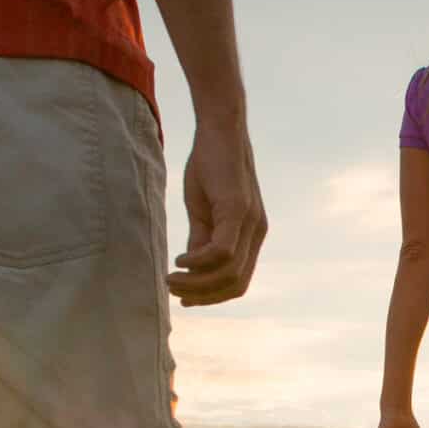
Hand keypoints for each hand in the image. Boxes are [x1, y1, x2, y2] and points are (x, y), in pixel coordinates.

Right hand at [167, 119, 266, 306]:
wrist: (220, 128)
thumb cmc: (211, 166)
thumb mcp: (204, 210)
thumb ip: (201, 240)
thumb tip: (191, 268)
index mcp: (251, 235)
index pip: (238, 281)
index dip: (213, 297)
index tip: (187, 299)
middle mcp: (256, 232)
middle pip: (235, 284)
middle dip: (204, 296)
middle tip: (175, 292)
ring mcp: (250, 222)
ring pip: (228, 272)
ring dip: (196, 283)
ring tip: (171, 278)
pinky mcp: (238, 210)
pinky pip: (221, 252)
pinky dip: (199, 262)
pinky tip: (180, 259)